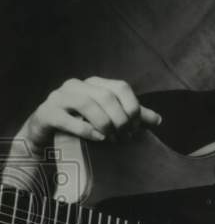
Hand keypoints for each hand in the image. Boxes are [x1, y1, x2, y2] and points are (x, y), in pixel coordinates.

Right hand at [20, 77, 161, 154]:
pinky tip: (98, 139)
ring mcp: (60, 97)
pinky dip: (86, 130)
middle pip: (106, 97)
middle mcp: (77, 85)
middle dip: (120, 120)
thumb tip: (158, 119)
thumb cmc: (81, 123)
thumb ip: (131, 117)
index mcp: (94, 84)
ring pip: (87, 104)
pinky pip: (68, 119)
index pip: (121, 87)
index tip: (136, 128)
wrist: (47, 133)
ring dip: (104, 124)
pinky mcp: (48, 113)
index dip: (133, 107)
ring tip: (111, 139)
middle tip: (125, 137)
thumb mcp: (108, 118)